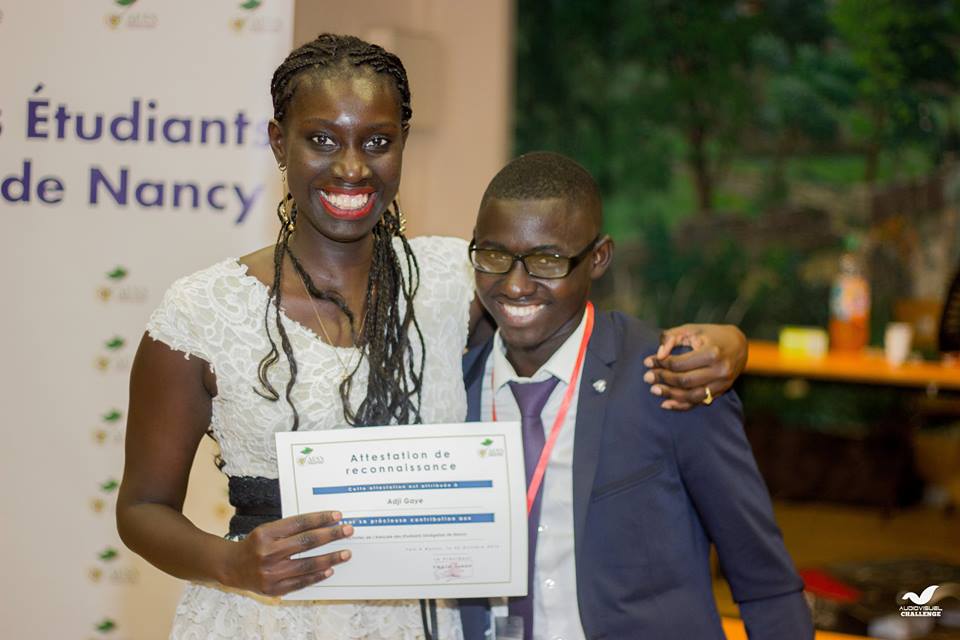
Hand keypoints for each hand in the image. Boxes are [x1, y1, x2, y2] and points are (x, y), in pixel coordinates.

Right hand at [224, 511, 353, 596]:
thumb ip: (290, 528)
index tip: (337, 515)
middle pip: (306, 542)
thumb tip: (322, 525)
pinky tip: (330, 570)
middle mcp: (268, 552)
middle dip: (330, 535)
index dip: (320, 518)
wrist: (231, 567)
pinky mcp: (273, 588)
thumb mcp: (267, 530)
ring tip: (346, 553)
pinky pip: (300, 582)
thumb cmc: (254, 544)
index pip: (299, 523)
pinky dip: (316, 576)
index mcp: (265, 534)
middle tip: (348, 530)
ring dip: (330, 558)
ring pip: (307, 564)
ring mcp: (271, 573)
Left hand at [643, 324, 747, 410]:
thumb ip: (672, 338)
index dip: (660, 364)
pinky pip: (698, 403)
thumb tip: (659, 354)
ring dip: (670, 395)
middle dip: (662, 379)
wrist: (739, 345)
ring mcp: (721, 384)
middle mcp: (719, 370)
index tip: (647, 362)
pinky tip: (666, 404)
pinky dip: (681, 405)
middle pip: (684, 381)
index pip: (679, 363)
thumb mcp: (691, 330)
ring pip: (691, 395)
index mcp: (712, 352)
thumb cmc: (710, 335)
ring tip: (653, 390)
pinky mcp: (721, 392)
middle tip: (647, 377)